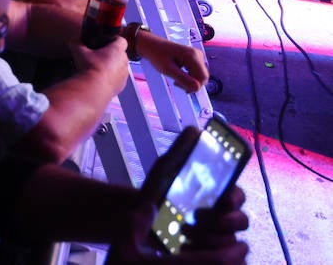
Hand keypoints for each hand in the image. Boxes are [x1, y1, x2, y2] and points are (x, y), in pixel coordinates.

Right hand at [68, 37, 130, 95]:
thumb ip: (77, 42)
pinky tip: (101, 79)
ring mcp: (124, 74)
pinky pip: (119, 78)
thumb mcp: (79, 51)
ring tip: (99, 69)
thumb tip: (75, 39)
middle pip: (121, 53)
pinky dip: (112, 78)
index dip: (114, 39)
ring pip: (120, 66)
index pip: (121, 40)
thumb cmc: (89, 68)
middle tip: (99, 56)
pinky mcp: (122, 85)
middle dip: (112, 54)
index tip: (105, 42)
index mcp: (116, 50)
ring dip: (113, 66)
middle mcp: (124, 61)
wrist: (93, 89)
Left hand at [106, 126, 249, 261]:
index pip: (237, 195)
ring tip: (184, 236)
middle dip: (225, 221)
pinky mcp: (214, 257)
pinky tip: (186, 250)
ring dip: (212, 240)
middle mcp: (223, 218)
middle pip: (241, 221)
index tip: (224, 198)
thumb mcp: (164, 172)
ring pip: (235, 244)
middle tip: (198, 219)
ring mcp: (220, 240)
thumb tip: (195, 129)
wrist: (139, 223)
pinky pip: (229, 261)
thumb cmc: (156, 196)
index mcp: (216, 196)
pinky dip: (211, 256)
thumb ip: (179, 152)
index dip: (236, 197)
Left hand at [135, 30, 207, 92]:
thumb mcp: (168, 69)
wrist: (151, 45)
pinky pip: (196, 72)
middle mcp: (198, 55)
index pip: (203, 77)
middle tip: (176, 82)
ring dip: (189, 81)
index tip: (180, 86)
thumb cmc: (157, 55)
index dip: (194, 86)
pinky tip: (178, 75)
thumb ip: (183, 79)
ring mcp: (197, 56)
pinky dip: (188, 77)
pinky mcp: (194, 59)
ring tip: (176, 78)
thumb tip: (197, 88)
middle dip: (191, 84)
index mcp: (193, 56)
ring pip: (199, 76)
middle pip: (203, 77)